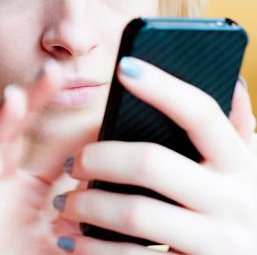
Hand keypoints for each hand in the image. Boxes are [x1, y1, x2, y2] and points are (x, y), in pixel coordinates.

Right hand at [0, 61, 96, 254]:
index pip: (42, 134)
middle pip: (13, 132)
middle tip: (52, 69)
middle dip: (29, 99)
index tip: (79, 76)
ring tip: (15, 98)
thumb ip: (86, 199)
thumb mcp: (69, 230)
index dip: (56, 108)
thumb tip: (119, 168)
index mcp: (25, 180)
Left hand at [55, 58, 256, 253]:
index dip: (163, 88)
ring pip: (135, 213)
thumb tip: (231, 78)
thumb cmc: (234, 212)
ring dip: (87, 205)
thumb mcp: (244, 173)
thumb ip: (234, 132)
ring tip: (63, 203)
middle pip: (151, 162)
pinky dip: (93, 249)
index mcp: (240, 165)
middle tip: (72, 164)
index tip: (124, 66)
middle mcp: (234, 201)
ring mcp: (216, 241)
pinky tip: (72, 241)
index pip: (201, 114)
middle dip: (99, 158)